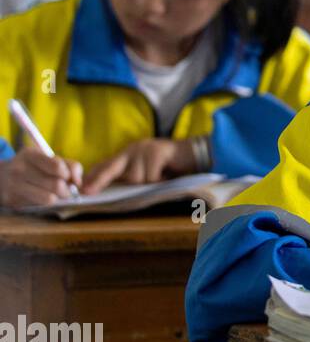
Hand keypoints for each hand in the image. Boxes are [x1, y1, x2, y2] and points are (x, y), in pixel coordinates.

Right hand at [0, 148, 82, 208]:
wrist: (1, 177)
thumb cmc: (33, 168)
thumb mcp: (48, 160)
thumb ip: (69, 166)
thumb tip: (78, 183)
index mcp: (30, 155)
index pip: (58, 167)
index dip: (69, 175)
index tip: (69, 178)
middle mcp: (19, 168)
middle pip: (56, 185)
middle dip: (67, 190)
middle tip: (66, 190)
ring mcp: (14, 185)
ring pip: (49, 198)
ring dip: (57, 199)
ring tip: (55, 195)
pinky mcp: (12, 200)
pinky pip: (40, 206)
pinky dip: (46, 203)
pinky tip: (41, 198)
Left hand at [83, 138, 197, 193]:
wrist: (195, 154)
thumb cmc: (171, 167)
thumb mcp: (148, 172)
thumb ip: (132, 177)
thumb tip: (111, 191)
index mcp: (128, 155)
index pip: (105, 165)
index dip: (93, 177)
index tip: (82, 189)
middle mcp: (132, 150)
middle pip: (110, 168)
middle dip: (98, 180)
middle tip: (86, 192)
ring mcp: (143, 150)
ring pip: (135, 178)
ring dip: (147, 183)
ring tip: (160, 178)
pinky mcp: (156, 152)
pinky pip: (150, 177)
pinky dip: (158, 181)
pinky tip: (167, 175)